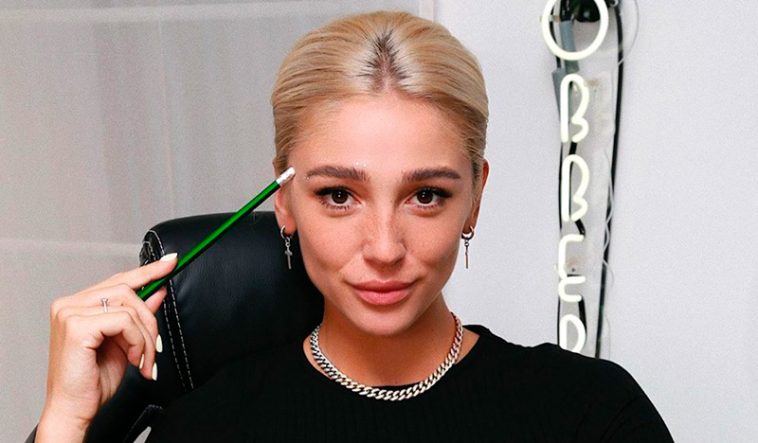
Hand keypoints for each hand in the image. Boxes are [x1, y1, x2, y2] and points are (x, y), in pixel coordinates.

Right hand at [36, 254, 177, 441]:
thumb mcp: (125, 343)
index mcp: (78, 305)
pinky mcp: (76, 326)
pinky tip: (133, 359)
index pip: (118, 280)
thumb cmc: (93, 381)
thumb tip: (157, 292)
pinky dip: (137, 340)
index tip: (171, 262)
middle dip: (149, 320)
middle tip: (155, 348)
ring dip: (146, 335)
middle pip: (128, 290)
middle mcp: (69, 304)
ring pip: (129, 305)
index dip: (147, 271)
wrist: (74, 410)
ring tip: (143, 359)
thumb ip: (138, 316)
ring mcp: (70, 312)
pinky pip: (124, 321)